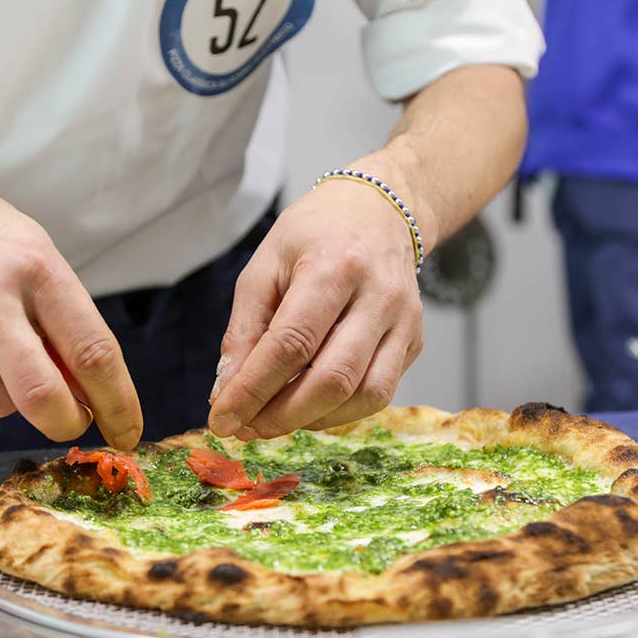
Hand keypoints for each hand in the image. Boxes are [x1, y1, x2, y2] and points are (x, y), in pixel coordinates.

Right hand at [0, 161, 141, 447]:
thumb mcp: (38, 256)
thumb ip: (66, 321)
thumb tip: (91, 394)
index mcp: (37, 267)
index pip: (92, 351)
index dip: (118, 402)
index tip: (128, 431)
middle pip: (40, 396)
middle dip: (66, 422)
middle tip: (73, 419)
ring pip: (1, 408)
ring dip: (15, 400)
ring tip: (1, 352)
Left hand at [207, 157, 425, 439]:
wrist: (378, 210)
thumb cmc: (314, 235)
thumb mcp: (264, 266)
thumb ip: (244, 329)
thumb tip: (227, 391)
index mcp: (334, 266)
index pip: (291, 344)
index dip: (253, 389)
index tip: (222, 419)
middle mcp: (378, 295)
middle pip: (333, 378)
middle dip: (282, 415)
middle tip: (247, 427)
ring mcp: (404, 320)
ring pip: (365, 395)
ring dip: (312, 420)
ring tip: (274, 419)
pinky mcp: (416, 340)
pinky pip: (380, 393)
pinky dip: (339, 411)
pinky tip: (309, 405)